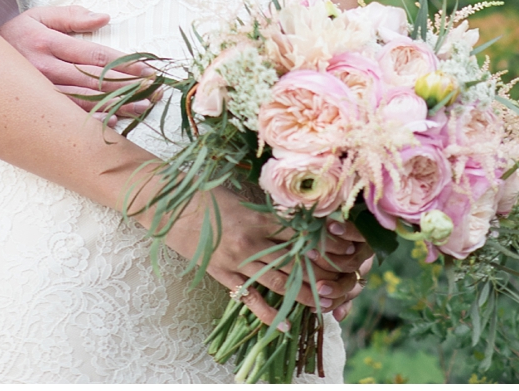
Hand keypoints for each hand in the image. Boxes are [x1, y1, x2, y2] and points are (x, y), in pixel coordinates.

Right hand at [0, 3, 151, 118]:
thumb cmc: (13, 36)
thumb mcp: (38, 16)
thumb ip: (71, 15)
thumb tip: (103, 17)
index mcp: (49, 44)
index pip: (95, 56)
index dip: (124, 63)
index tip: (149, 69)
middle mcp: (45, 71)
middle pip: (95, 82)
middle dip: (129, 87)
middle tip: (156, 91)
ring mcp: (40, 94)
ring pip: (84, 103)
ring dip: (117, 106)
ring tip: (144, 108)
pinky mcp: (34, 110)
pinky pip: (66, 119)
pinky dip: (90, 123)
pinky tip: (112, 125)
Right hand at [162, 192, 370, 322]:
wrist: (169, 203)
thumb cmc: (208, 195)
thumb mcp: (244, 199)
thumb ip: (270, 214)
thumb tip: (300, 220)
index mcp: (260, 218)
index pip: (303, 234)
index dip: (328, 244)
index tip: (350, 249)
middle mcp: (252, 241)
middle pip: (296, 261)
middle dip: (324, 272)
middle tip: (346, 282)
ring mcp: (236, 260)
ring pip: (279, 283)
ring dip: (305, 295)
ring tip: (327, 304)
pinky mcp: (221, 275)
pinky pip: (249, 298)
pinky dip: (269, 312)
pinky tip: (287, 323)